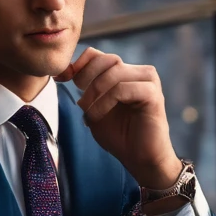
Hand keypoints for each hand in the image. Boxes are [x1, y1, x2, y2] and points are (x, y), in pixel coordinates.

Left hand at [55, 47, 179, 189]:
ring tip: (90, 113)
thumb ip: (83, 90)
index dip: (78, 64)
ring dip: (95, 93)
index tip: (63, 80)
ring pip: (115, 72)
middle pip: (107, 59)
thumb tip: (64, 72)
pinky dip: (106, 102)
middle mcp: (139, 73)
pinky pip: (123, 88)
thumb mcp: (93, 110)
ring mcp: (149, 82)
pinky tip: (98, 116)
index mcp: (125, 74)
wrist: (141, 160)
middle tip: (81, 101)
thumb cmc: (119, 137)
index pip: (98, 55)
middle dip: (87, 78)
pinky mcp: (153, 94)